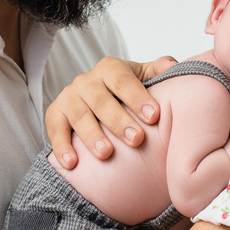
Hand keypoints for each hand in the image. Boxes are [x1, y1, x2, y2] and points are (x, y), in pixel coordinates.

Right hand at [46, 55, 176, 168]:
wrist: (95, 102)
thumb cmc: (124, 92)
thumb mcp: (142, 77)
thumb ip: (158, 70)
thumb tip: (174, 65)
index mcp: (110, 69)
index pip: (123, 80)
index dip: (138, 97)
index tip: (154, 116)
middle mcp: (86, 81)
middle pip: (101, 100)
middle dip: (119, 120)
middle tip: (136, 139)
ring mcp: (68, 97)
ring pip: (79, 115)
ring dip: (92, 135)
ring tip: (106, 154)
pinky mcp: (55, 115)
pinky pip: (55, 130)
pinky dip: (61, 147)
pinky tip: (72, 163)